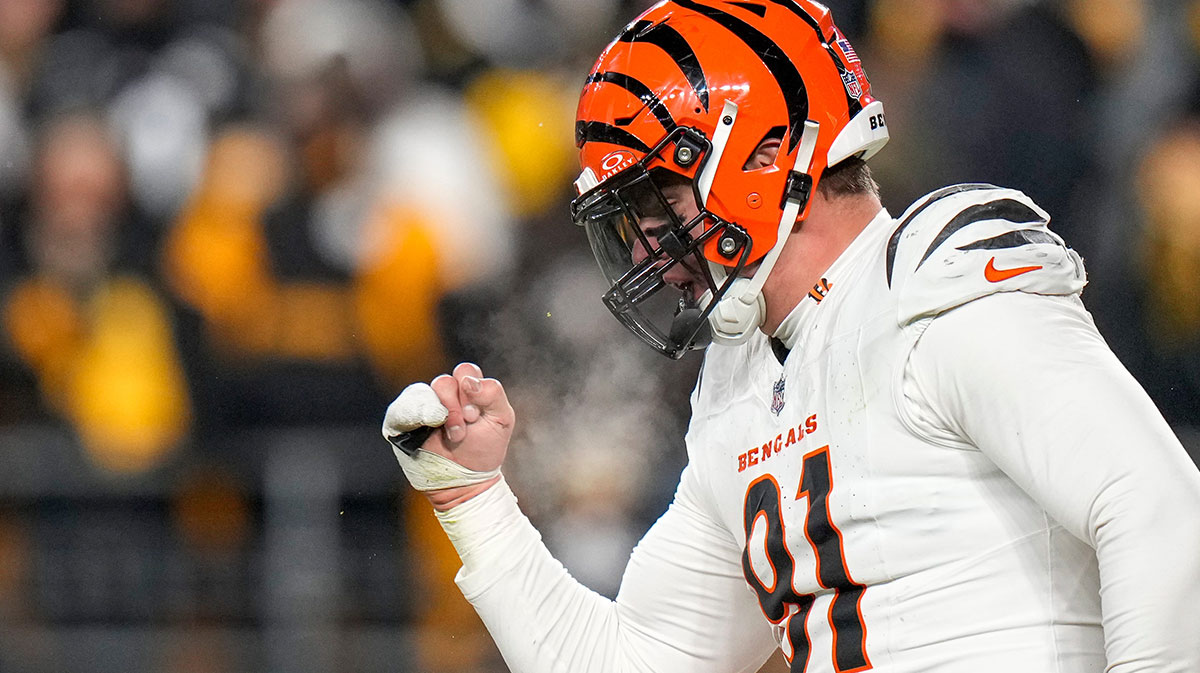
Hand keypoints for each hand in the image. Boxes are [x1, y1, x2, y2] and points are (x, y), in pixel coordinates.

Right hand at [388, 363, 514, 509]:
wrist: (466, 481)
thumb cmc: (484, 449)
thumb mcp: (502, 419)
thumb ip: (493, 394)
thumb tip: (468, 381)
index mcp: (467, 389)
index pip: (465, 371)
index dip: (471, 390)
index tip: (475, 416)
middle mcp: (444, 396)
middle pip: (443, 382)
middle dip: (455, 406)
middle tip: (463, 428)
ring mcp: (423, 409)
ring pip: (422, 394)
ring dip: (439, 416)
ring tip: (452, 437)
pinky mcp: (404, 423)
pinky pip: (400, 410)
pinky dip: (414, 417)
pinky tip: (427, 429)